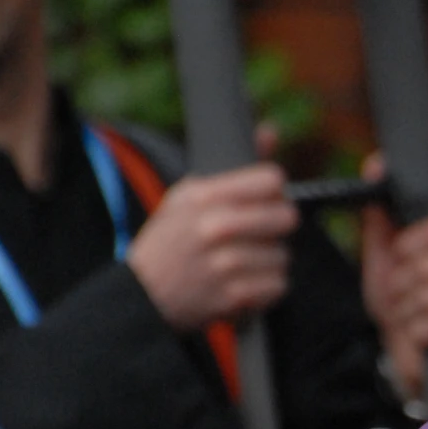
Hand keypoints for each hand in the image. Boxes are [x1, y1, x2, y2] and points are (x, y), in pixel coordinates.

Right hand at [127, 163, 297, 330]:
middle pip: (286, 217)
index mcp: (203, 196)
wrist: (142, 297)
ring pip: (283, 254)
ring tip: (241, 263)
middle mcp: (215, 227)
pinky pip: (278, 284)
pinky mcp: (234, 295)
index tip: (267, 201)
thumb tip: (271, 131)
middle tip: (258, 234)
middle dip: (276, 227)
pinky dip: (266, 287)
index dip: (275, 191)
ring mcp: (226, 263)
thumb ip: (235, 168)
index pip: (272, 180)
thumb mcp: (187, 197)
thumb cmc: (170, 243)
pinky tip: (243, 283)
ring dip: (268, 261)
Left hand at [358, 153, 427, 398]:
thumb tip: (376, 164)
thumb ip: (381, 210)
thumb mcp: (385, 253)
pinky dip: (419, 334)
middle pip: (426, 267)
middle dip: (401, 287)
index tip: (400, 261)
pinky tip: (425, 337)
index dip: (406, 248)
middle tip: (404, 297)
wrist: (408, 351)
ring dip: (407, 313)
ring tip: (413, 318)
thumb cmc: (401, 301)